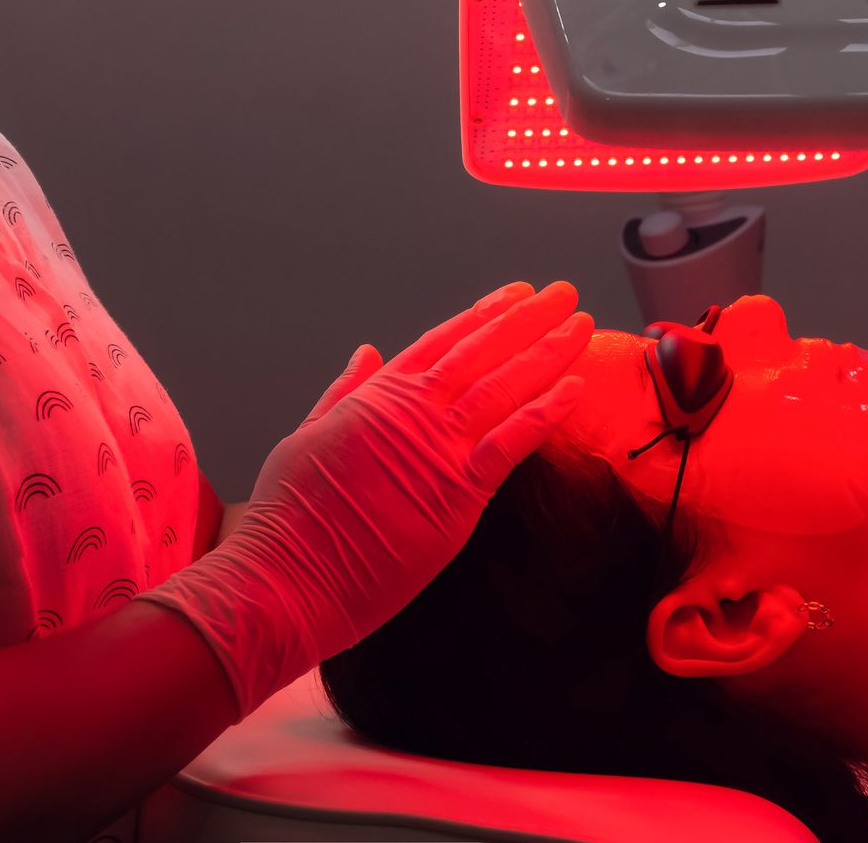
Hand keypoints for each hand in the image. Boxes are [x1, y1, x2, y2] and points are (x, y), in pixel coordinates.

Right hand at [135, 281, 592, 715]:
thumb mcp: (307, 435)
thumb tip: (367, 352)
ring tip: (581, 324)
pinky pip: (512, 444)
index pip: (444, 341)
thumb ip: (345, 391)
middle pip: (484, 352)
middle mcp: (413, 412)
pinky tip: (575, 388)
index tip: (517, 294)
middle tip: (565, 293)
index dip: (485, 314)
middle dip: (529, 318)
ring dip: (548, 352)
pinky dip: (546, 412)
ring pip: (505, 386)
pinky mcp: (457, 494)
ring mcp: (437, 450)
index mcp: (379, 395)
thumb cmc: (288, 515)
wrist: (285, 574)